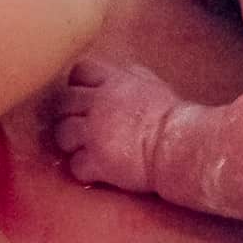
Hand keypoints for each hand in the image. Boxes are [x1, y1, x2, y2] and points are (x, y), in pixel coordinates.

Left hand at [51, 57, 176, 191]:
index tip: (85, 97)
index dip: (78, 85)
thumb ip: (130, 79)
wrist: (179, 145)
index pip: (80, 72)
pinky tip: (96, 171)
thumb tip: (123, 76)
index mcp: (114, 81)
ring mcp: (94, 132)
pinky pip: (75, 165)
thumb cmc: (172, 118)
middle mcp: (99, 103)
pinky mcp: (97, 160)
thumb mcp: (152, 86)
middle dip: (69, 115)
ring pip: (62, 134)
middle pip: (63, 103)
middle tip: (82, 128)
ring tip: (85, 149)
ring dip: (71, 143)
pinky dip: (83, 169)